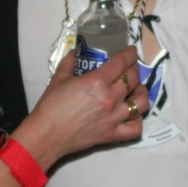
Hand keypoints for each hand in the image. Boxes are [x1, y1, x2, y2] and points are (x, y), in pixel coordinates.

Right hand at [15, 47, 148, 168]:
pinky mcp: (112, 135)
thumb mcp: (59, 78)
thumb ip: (69, 62)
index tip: (132, 51)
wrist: (45, 135)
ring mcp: (113, 118)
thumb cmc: (50, 106)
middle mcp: (110, 98)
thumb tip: (74, 52)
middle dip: (135, 69)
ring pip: (141, 103)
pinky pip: (135, 129)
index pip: (121, 63)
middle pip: (133, 79)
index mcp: (97, 82)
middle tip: (131, 67)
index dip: (130, 54)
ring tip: (137, 89)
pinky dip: (137, 120)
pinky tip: (132, 114)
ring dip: (141, 92)